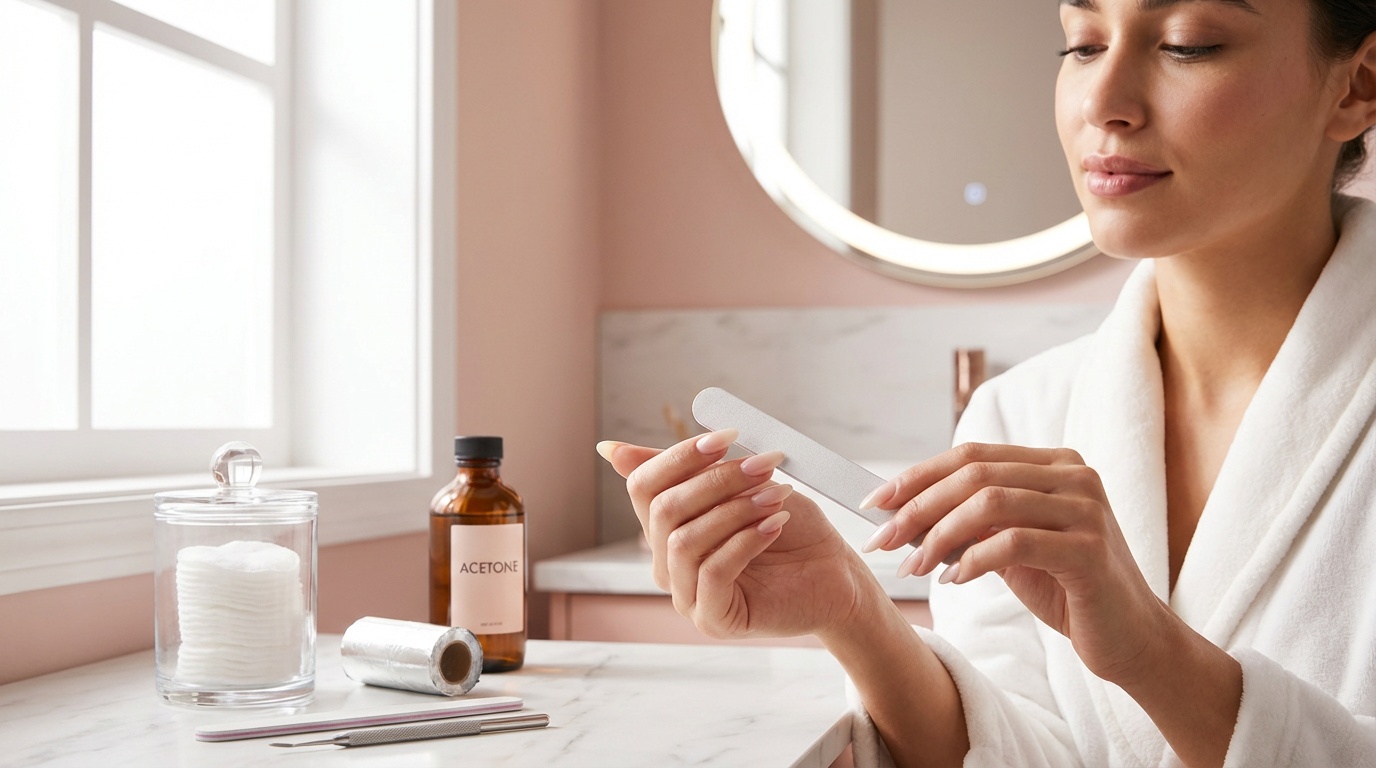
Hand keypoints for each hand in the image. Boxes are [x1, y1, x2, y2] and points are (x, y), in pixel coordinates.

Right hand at [598, 431, 873, 640]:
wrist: (835, 576)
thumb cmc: (790, 529)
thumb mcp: (741, 487)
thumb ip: (687, 469)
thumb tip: (609, 449)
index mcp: (666, 528)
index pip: (643, 486)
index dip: (680, 456)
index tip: (728, 436)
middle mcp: (667, 564)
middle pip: (663, 511)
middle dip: (716, 480)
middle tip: (764, 466)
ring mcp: (687, 596)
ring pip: (684, 542)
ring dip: (734, 510)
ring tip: (777, 495)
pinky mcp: (714, 619)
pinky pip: (712, 573)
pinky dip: (746, 541)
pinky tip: (775, 524)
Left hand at [864, 442, 1174, 685]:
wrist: (1130, 639)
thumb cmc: (1066, 590)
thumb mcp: (1013, 548)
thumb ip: (973, 523)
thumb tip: (904, 514)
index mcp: (1054, 464)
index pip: (971, 456)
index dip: (917, 476)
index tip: (875, 503)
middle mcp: (1074, 475)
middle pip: (974, 475)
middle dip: (917, 507)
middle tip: (883, 540)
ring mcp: (1086, 508)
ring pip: (989, 503)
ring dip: (937, 536)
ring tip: (913, 566)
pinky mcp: (1089, 549)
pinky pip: (1012, 543)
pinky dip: (971, 560)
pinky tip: (953, 579)